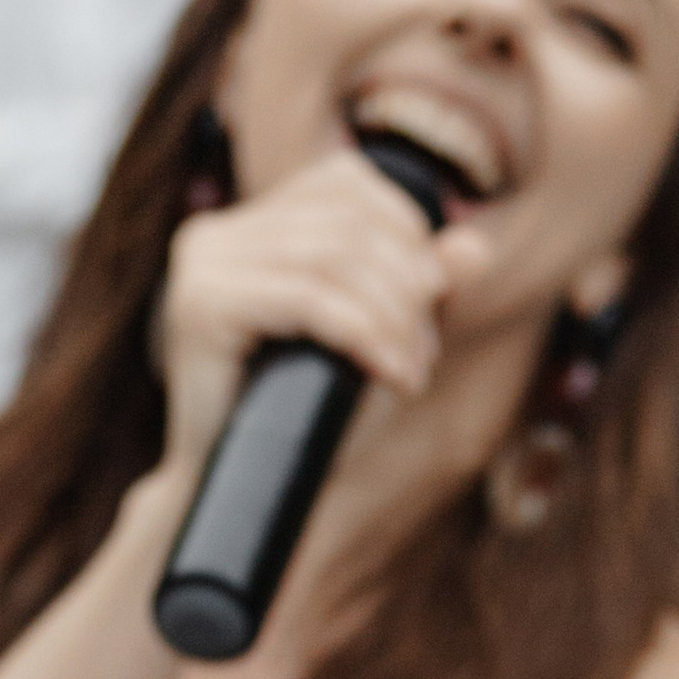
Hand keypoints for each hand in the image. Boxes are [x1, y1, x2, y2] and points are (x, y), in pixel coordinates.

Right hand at [152, 149, 493, 479]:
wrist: (238, 496)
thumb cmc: (304, 417)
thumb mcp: (373, 339)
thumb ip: (417, 287)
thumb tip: (477, 246)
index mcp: (248, 223)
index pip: (346, 182)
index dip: (407, 233)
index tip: (431, 307)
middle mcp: (216, 231)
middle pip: (348, 222)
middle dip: (406, 286)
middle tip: (424, 353)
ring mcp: (202, 264)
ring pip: (335, 257)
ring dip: (394, 316)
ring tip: (410, 371)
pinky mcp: (200, 305)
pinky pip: (309, 298)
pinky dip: (366, 334)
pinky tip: (392, 374)